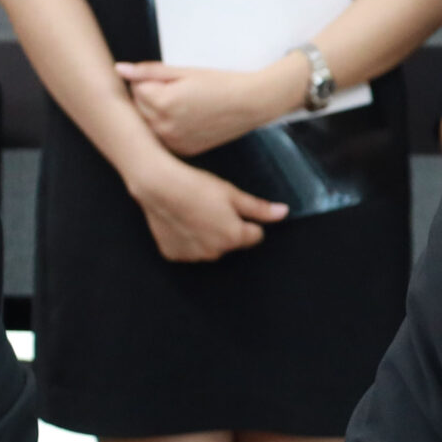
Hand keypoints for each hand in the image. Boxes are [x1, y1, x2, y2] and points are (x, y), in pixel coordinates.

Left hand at [118, 57, 304, 157]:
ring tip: (182, 105)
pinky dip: (167, 129)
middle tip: (176, 91)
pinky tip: (186, 120)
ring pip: (148, 125)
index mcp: (162, 102)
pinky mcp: (183, 150)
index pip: (135, 88)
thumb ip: (148, 71)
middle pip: (138, 108)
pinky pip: (162, 138)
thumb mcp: (184, 71)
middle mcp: (164, 126)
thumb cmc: (220, 84)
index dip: (149, 80)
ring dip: (156, 114)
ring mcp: (173, 142)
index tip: (169, 80)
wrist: (250, 104)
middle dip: (149, 97)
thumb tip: (119, 69)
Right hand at [124, 156, 287, 261]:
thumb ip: (259, 209)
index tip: (233, 208)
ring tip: (195, 212)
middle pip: (231, 242)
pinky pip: (188, 249)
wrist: (158, 186)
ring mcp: (193, 256)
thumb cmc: (197, 186)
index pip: (255, 235)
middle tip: (212, 207)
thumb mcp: (233, 194)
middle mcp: (215, 252)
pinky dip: (187, 239)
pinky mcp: (173, 254)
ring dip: (207, 235)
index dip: (247, 220)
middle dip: (227, 228)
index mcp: (234, 237)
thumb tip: (283, 213)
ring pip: (209, 247)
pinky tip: (181, 221)